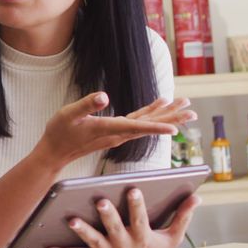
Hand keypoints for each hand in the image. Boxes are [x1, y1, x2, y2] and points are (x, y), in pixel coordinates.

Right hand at [37, 93, 195, 165]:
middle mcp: (117, 134)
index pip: (137, 127)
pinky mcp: (114, 131)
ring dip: (166, 115)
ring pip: (147, 124)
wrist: (55, 151)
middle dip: (172, 118)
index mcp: (108, 129)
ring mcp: (117, 134)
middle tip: (192, 110)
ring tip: (184, 105)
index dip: (156, 127)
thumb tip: (104, 96)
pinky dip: (151, 114)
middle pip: (150, 126)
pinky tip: (159, 105)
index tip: (175, 128)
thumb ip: (87, 105)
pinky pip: (138, 122)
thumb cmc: (59, 131)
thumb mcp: (69, 114)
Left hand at [48, 188, 200, 247]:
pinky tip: (47, 246)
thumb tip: (196, 197)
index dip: (137, 205)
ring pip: (94, 240)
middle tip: (99, 201)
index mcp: (142, 237)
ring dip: (83, 231)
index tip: (133, 189)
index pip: (140, 219)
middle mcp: (124, 245)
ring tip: (71, 220)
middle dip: (108, 215)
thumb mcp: (171, 238)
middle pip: (115, 228)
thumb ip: (182, 217)